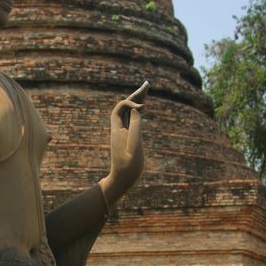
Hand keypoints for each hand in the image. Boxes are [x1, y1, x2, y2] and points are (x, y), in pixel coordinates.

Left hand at [100, 81, 148, 206]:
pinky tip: (143, 107)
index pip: (120, 108)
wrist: (121, 181)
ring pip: (129, 113)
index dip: (130, 102)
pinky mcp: (128, 138)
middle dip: (135, 95)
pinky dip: (138, 111)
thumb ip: (135, 128)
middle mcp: (119, 129)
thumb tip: (137, 109)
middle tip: (147, 84)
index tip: (142, 107)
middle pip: (125, 107)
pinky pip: (132, 120)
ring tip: (146, 90)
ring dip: (137, 101)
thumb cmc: (128, 168)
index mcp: (118, 130)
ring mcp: (123, 133)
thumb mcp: (134, 148)